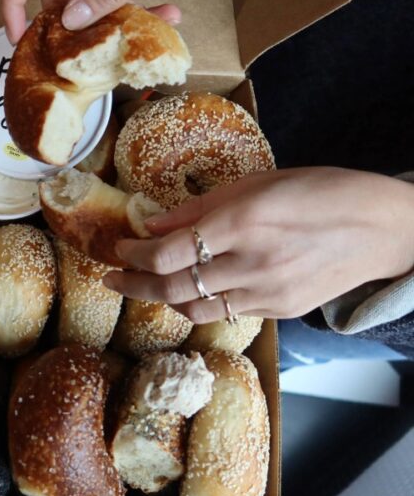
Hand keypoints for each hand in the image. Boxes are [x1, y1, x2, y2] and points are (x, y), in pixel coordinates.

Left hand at [102, 168, 413, 322]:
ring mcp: (267, 292)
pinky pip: (226, 312)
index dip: (132, 255)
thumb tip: (153, 221)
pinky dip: (199, 303)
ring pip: (194, 308)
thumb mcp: (260, 182)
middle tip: (110, 278)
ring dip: (161, 299)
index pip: (167, 253)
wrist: (385, 228)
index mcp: (244, 221)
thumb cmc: (323, 191)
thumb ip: (201, 206)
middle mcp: (252, 262)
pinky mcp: (280, 311)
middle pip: (172, 288)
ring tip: (143, 286)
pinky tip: (188, 291)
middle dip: (132, 284)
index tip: (119, 247)